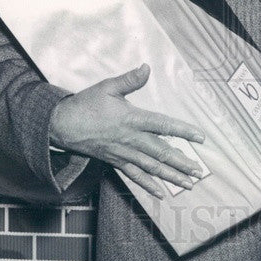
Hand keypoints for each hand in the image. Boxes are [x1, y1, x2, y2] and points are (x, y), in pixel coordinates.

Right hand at [48, 63, 205, 198]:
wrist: (61, 125)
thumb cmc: (85, 104)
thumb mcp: (107, 87)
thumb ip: (130, 80)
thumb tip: (146, 68)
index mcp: (132, 119)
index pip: (163, 125)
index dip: (183, 131)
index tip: (200, 137)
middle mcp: (130, 139)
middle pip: (160, 153)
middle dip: (182, 163)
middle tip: (199, 172)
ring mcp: (123, 153)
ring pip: (151, 168)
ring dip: (171, 176)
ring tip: (189, 183)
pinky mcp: (115, 161)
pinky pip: (134, 176)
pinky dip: (148, 185)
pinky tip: (161, 193)